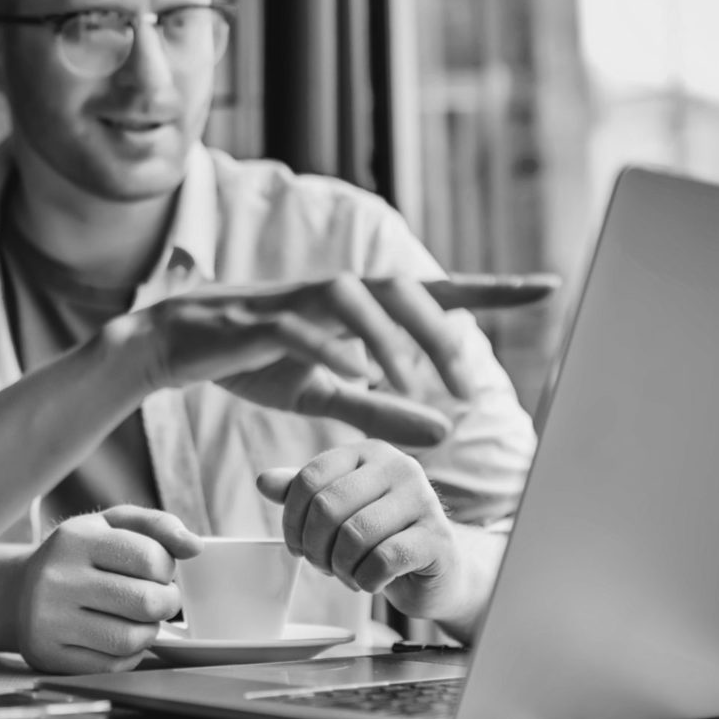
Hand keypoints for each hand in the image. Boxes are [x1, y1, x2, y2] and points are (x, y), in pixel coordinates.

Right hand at [16, 506, 198, 673]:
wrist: (16, 593)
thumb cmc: (77, 556)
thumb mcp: (109, 525)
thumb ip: (156, 525)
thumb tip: (195, 547)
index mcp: (75, 539)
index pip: (149, 558)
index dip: (167, 569)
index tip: (159, 571)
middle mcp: (57, 578)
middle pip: (144, 602)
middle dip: (167, 603)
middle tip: (161, 599)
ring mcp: (50, 620)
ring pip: (130, 639)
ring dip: (150, 631)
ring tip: (141, 619)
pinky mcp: (50, 655)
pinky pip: (112, 666)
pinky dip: (129, 655)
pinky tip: (120, 638)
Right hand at [124, 274, 548, 446]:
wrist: (172, 345)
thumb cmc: (253, 361)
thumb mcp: (324, 394)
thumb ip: (382, 408)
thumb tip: (446, 431)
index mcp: (356, 307)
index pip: (433, 291)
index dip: (490, 288)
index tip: (547, 286)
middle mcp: (333, 291)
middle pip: (401, 288)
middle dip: (439, 331)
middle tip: (466, 382)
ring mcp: (294, 300)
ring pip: (355, 299)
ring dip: (389, 339)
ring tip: (410, 385)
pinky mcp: (256, 318)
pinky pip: (299, 326)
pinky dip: (329, 347)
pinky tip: (352, 375)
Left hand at [256, 442, 468, 621]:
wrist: (439, 570)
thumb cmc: (382, 537)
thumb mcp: (340, 510)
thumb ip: (304, 494)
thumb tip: (262, 481)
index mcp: (369, 452)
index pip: (309, 477)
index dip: (291, 519)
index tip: (295, 546)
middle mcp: (400, 467)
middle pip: (328, 506)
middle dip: (315, 547)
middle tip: (322, 566)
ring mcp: (424, 500)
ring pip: (354, 535)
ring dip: (340, 567)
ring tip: (347, 574)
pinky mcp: (438, 538)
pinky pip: (383, 560)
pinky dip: (366, 580)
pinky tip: (371, 582)